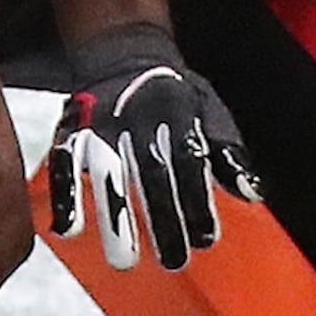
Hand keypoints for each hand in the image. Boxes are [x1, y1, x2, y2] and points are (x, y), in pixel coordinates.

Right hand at [43, 25, 259, 270]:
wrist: (121, 53)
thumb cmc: (174, 96)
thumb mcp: (208, 109)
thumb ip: (227, 153)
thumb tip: (252, 195)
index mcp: (177, 108)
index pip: (190, 158)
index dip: (198, 199)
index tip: (206, 240)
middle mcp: (137, 114)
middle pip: (151, 173)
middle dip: (163, 220)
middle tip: (174, 262)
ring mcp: (100, 121)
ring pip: (107, 173)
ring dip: (115, 219)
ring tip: (124, 262)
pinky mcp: (70, 128)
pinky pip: (63, 163)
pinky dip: (66, 196)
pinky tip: (70, 231)